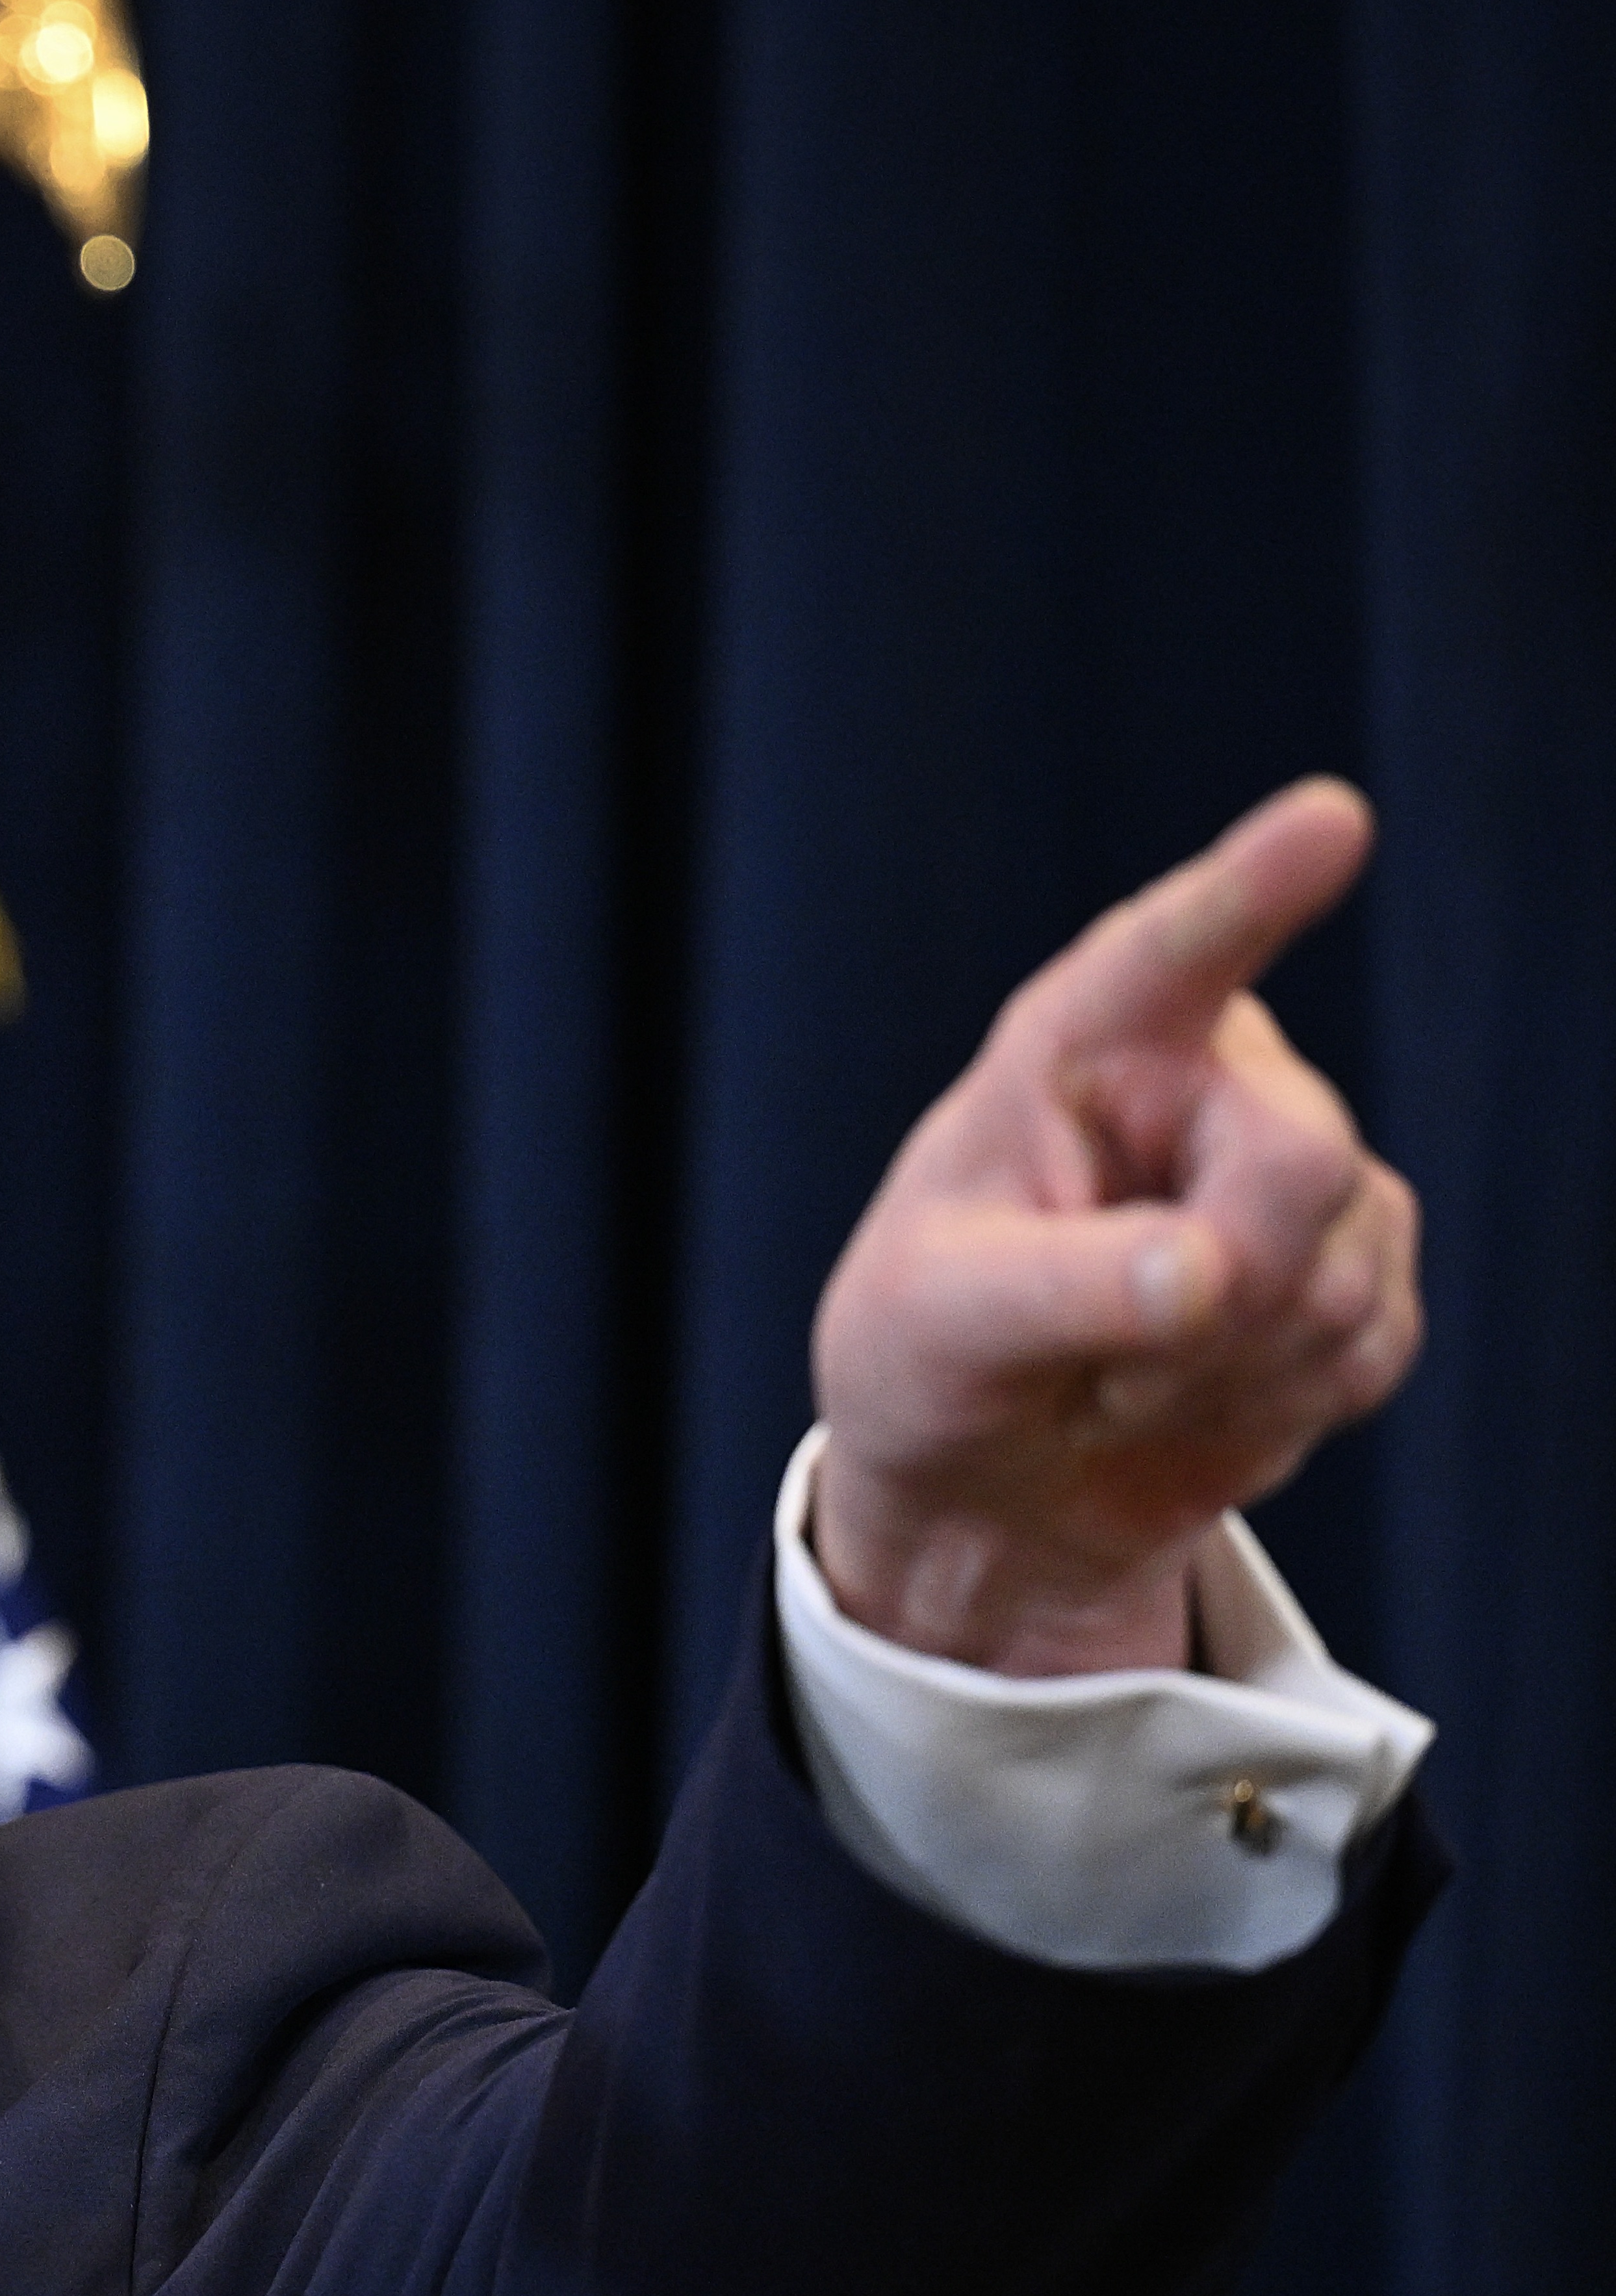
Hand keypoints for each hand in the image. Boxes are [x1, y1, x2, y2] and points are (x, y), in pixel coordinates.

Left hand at [809, 778, 1422, 1674]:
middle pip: (1302, 1158)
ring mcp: (1298, 1173)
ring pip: (1340, 1276)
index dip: (1251, 887)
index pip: (1168, 957)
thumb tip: (1210, 1271)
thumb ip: (1062, 1288)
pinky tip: (1188, 1397)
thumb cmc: (928, 1360)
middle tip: (1096, 1362)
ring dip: (1220, 1369)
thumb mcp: (938, 1323)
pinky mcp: (1360, 1270)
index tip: (1330, 818)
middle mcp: (1208, 1079)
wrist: (984, 1476)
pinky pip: (1366, 1351)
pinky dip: (1270, 1409)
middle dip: (1217, 1287)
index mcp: (1080, 1046)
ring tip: (1116, 1374)